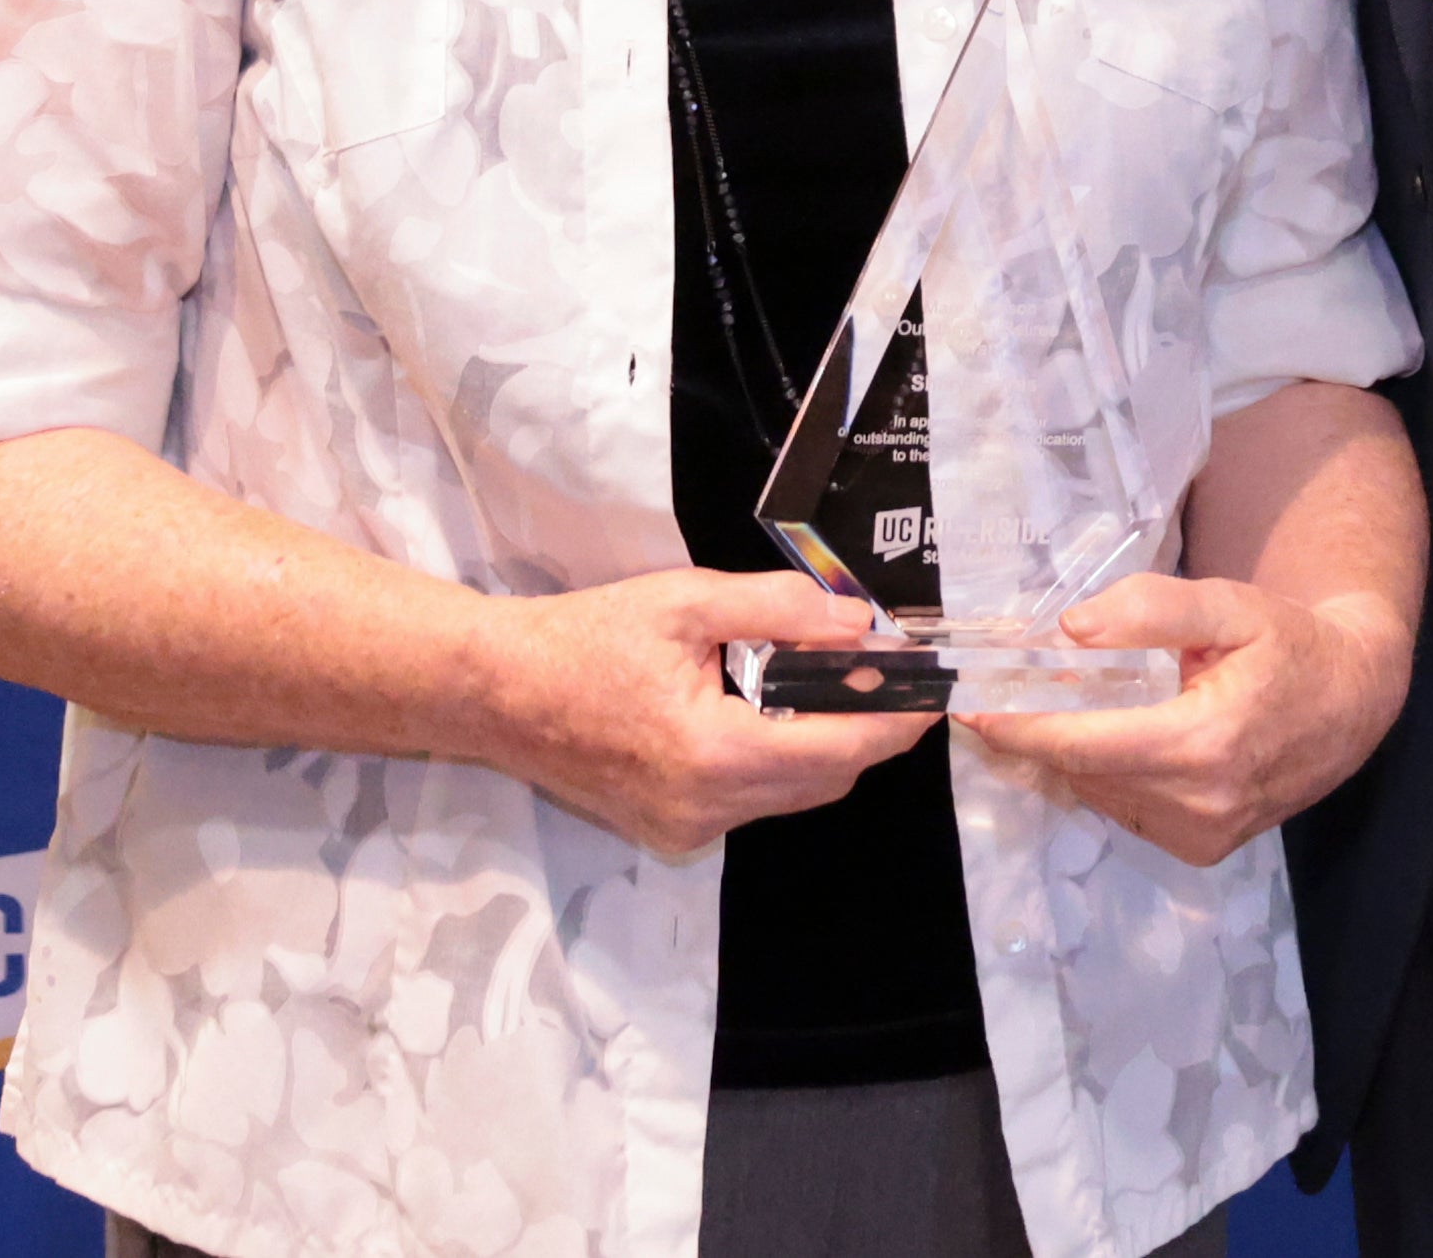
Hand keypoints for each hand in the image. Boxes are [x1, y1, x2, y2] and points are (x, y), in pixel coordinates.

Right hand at [474, 570, 933, 859]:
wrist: (497, 692)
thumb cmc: (586, 638)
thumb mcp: (686, 602)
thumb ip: (781, 609)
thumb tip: (861, 623)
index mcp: (715, 755)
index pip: (840, 748)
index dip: (895, 719)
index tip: (934, 686)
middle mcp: (708, 810)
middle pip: (826, 779)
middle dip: (869, 730)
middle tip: (894, 675)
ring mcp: (687, 830)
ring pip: (793, 795)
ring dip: (826, 746)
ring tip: (840, 683)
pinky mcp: (670, 831)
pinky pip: (753, 802)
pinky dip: (781, 760)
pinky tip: (778, 712)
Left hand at [954, 573, 1414, 866]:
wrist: (1354, 701)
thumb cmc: (1290, 643)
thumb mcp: (1229, 604)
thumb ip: (1151, 609)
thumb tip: (1071, 630)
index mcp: (1203, 743)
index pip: (1082, 744)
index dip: (1018, 727)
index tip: (968, 706)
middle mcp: (1199, 805)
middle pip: (1083, 772)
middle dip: (1039, 734)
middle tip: (1010, 691)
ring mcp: (1202, 837)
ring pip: (1101, 794)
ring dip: (1076, 755)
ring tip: (1073, 706)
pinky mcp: (1203, 850)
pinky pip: (1128, 810)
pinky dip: (1110, 775)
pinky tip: (1122, 738)